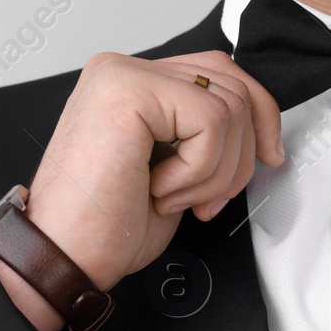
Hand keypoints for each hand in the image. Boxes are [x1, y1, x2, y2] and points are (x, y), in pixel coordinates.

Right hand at [23, 50, 283, 294]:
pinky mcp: (127, 90)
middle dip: (241, 153)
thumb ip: (206, 137)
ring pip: (228, 104)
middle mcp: (124, 70)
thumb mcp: (177, 174)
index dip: (258, 115)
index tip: (268, 156)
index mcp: (133, 84)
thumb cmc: (103, 229)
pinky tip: (158, 188)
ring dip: (214, 170)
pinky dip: (198, 170)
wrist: (62, 260)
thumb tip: (259, 134)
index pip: (221, 72)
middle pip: (232, 83)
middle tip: (209, 199)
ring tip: (172, 196)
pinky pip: (209, 120)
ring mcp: (122, 75)